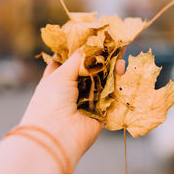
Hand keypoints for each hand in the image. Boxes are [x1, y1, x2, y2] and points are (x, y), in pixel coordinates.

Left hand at [19, 50, 124, 166]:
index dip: (80, 50)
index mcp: (57, 79)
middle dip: (100, 57)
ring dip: (111, 68)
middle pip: (89, 69)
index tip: (93, 38)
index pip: (69, 60)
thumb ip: (79, 59)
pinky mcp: (101, 111)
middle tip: (112, 44)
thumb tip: (91, 46)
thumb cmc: (51, 101)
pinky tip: (122, 68)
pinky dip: (117, 82)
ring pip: (102, 80)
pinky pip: (111, 94)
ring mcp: (87, 100)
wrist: (57, 135)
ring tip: (120, 54)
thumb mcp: (60, 74)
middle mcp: (72, 89)